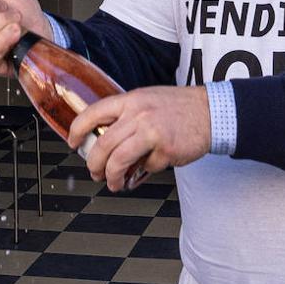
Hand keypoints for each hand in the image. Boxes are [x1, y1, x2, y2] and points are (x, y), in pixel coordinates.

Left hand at [70, 86, 211, 190]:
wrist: (211, 112)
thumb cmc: (179, 107)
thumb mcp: (147, 100)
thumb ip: (126, 116)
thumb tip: (105, 140)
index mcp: (130, 101)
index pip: (93, 113)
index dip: (77, 130)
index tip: (73, 142)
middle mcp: (138, 115)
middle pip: (103, 144)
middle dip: (93, 164)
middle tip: (94, 172)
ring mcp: (152, 132)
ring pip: (118, 160)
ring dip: (112, 177)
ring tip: (114, 183)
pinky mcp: (165, 150)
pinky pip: (147, 167)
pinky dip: (146, 171)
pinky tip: (151, 165)